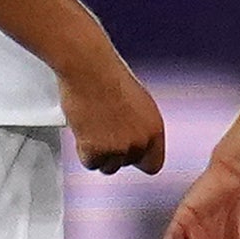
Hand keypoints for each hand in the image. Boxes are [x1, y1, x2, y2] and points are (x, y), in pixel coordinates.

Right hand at [62, 47, 165, 174]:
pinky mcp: (98, 150)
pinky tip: (85, 131)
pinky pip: (90, 163)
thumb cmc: (109, 79)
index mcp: (155, 129)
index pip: (153, 164)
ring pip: (107, 166)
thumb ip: (140, 128)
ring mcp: (120, 148)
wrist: (90, 72)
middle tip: (103, 133)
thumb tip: (135, 139)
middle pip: (126, 164)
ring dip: (98, 153)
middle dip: (114, 153)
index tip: (127, 154)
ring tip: (93, 129)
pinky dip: (84, 150)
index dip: (137, 159)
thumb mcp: (139, 105)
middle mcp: (141, 141)